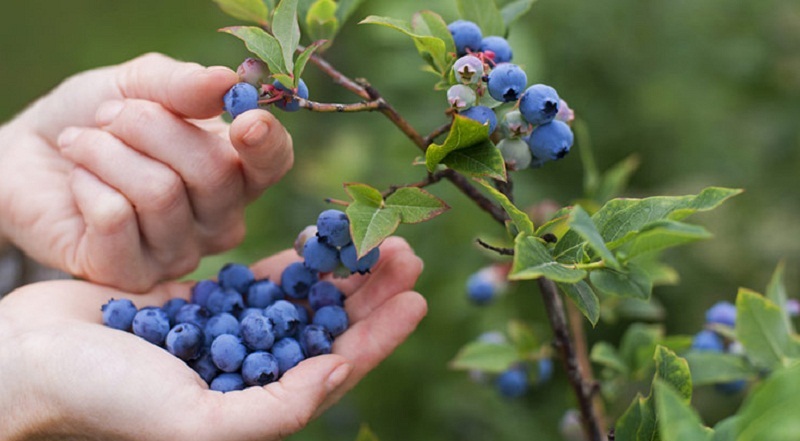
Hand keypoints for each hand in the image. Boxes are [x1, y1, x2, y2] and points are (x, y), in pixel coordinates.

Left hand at [0, 53, 292, 290]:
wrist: (30, 156)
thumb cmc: (98, 120)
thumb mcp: (139, 85)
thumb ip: (184, 85)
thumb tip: (228, 82)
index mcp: (235, 172)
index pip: (273, 164)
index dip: (266, 144)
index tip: (246, 120)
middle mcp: (218, 220)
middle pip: (214, 172)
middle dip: (151, 126)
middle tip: (111, 116)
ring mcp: (180, 254)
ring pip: (160, 192)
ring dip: (107, 152)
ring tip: (83, 144)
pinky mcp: (132, 276)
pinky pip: (116, 218)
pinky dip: (87, 184)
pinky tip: (79, 184)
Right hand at [0, 237, 425, 440]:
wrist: (33, 359)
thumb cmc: (107, 399)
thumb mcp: (196, 424)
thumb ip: (274, 409)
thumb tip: (337, 373)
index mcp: (258, 406)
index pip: (336, 369)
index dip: (380, 336)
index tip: (418, 299)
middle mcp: (252, 372)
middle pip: (328, 329)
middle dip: (370, 294)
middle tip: (406, 254)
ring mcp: (231, 336)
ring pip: (303, 300)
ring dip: (340, 271)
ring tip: (376, 239)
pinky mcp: (206, 303)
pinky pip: (262, 279)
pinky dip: (294, 261)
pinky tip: (319, 239)